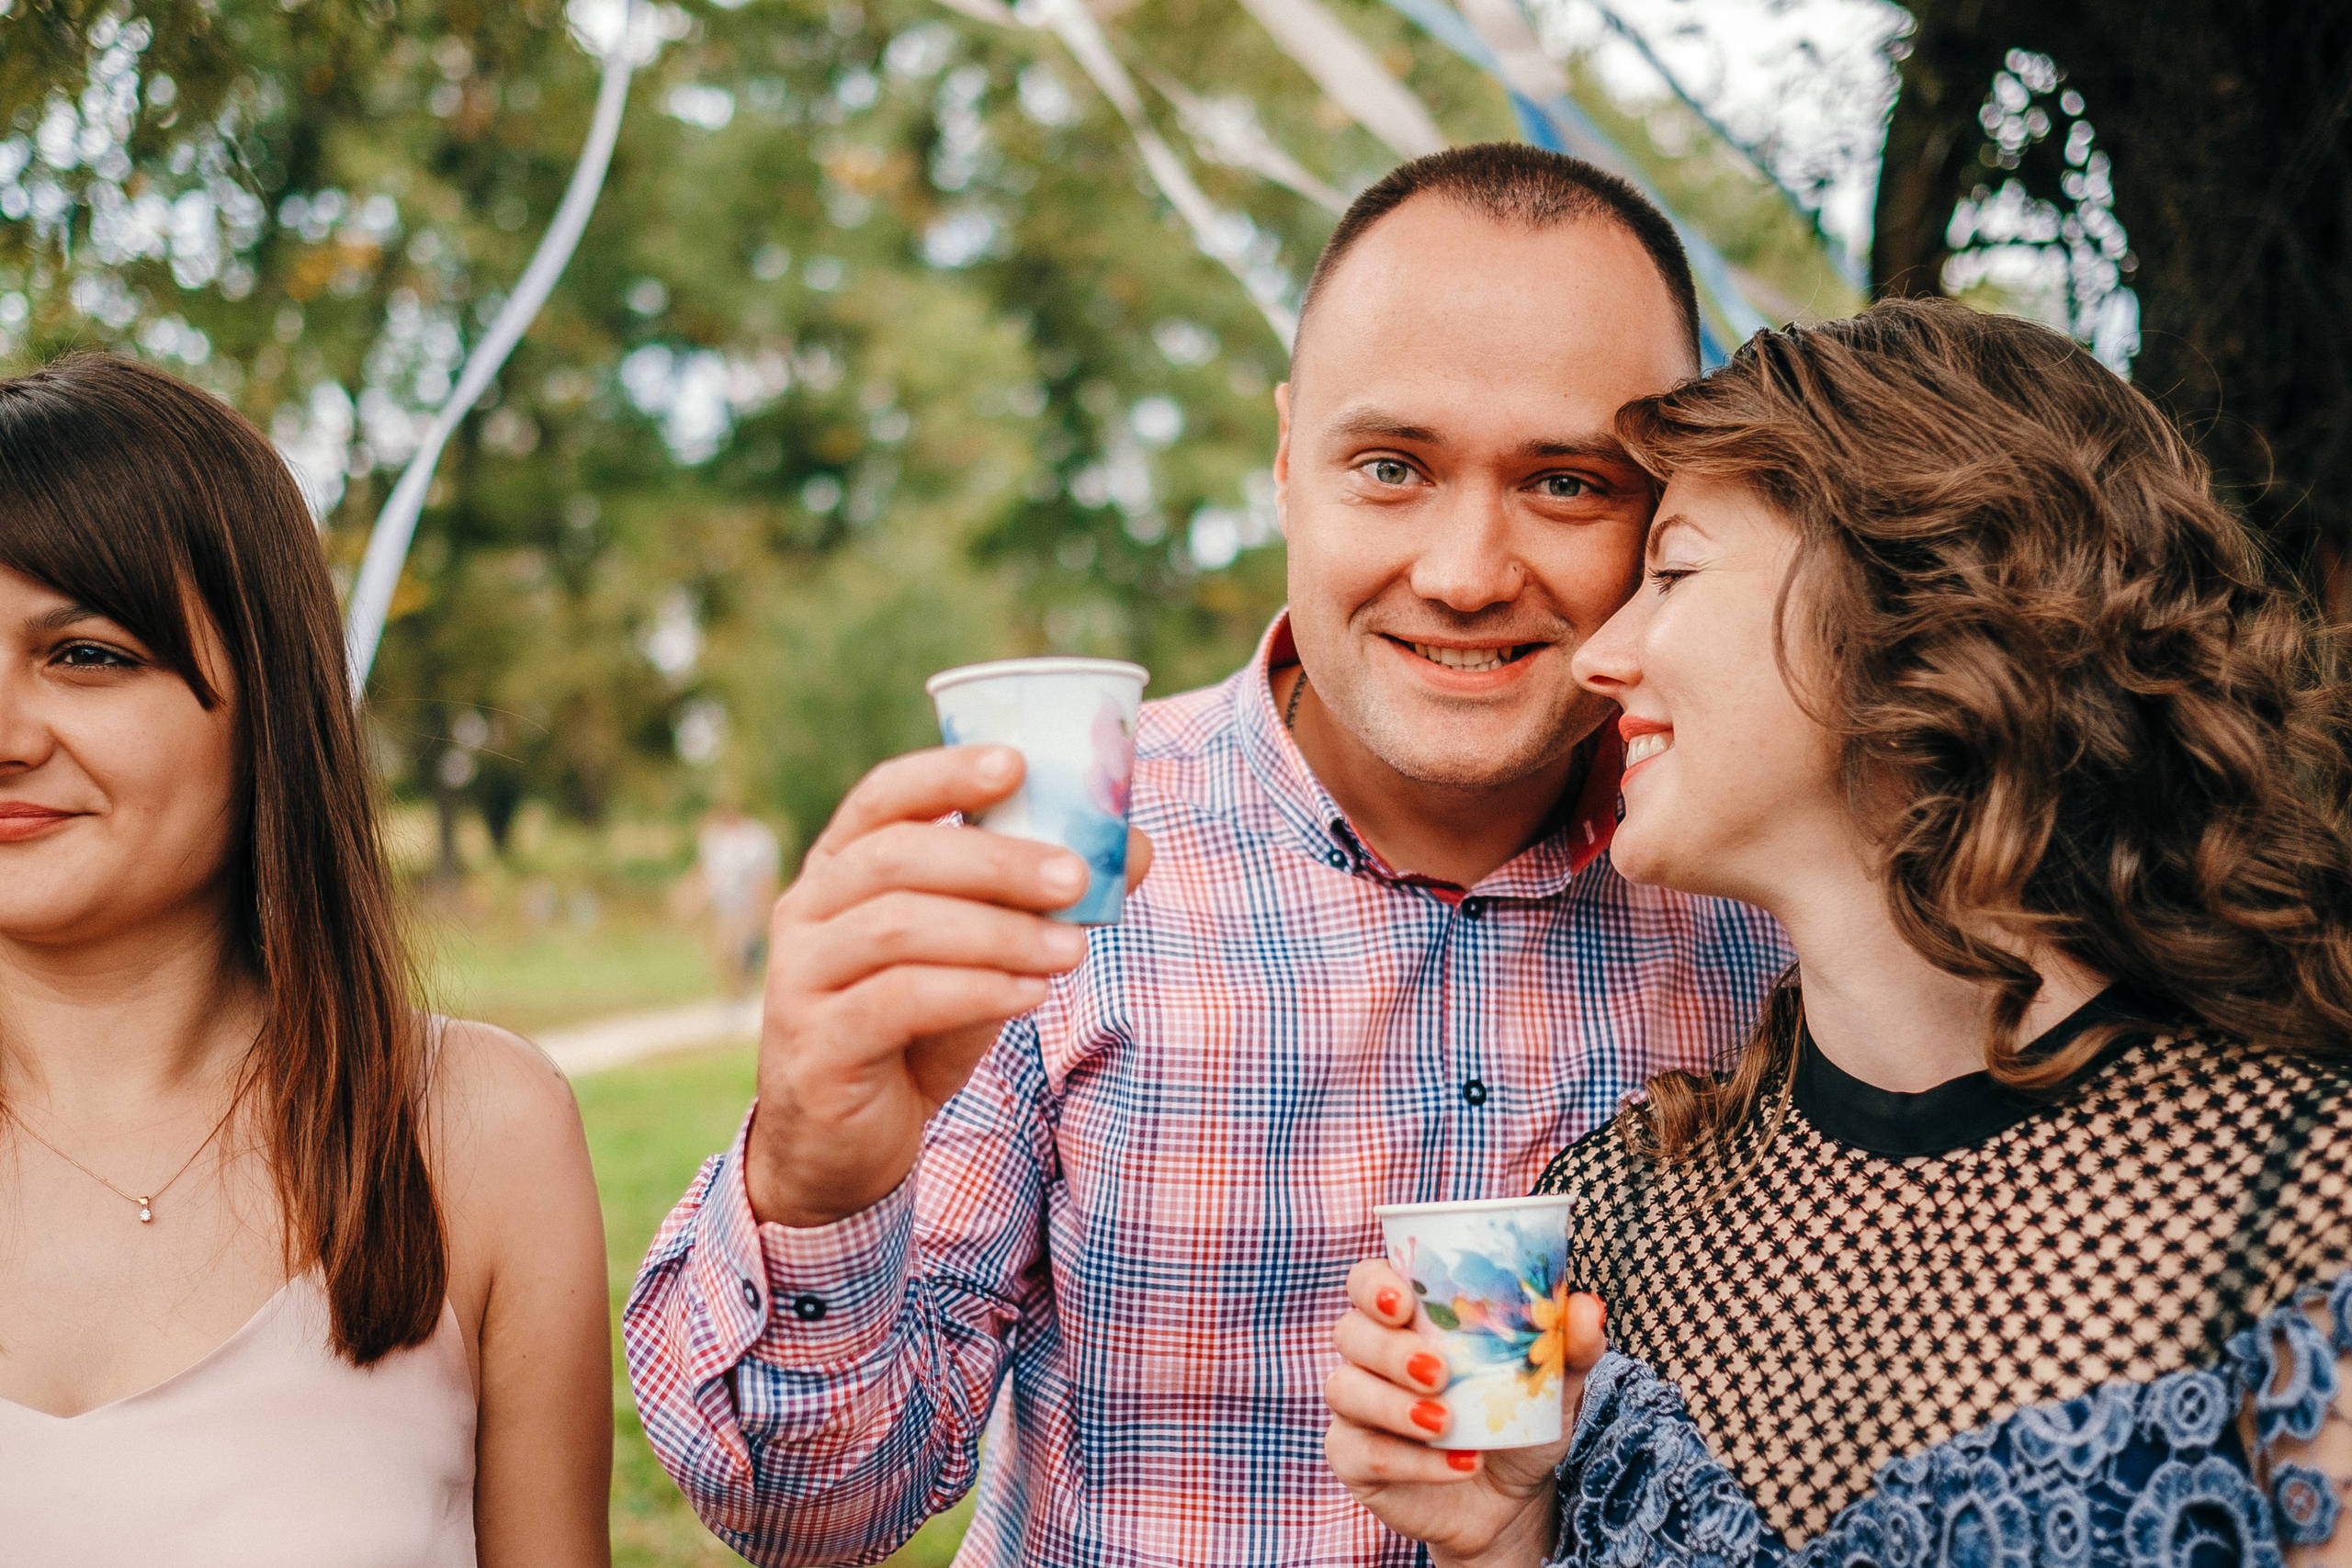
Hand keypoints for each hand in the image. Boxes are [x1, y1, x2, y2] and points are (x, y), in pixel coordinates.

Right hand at [744, 745, 1152, 1226]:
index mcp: (840, 870)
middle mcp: (808, 911)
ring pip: (899, 927)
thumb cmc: (914, 1031)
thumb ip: (1034, 906)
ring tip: (1072, 949)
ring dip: (999, 932)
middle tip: (1077, 877)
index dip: (946, 774)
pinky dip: (974, 991)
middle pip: (897, 857)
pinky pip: (896, 1001)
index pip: (883, 798)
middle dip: (996, 862)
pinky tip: (1029, 996)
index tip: (1017, 763)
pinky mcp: (816, 1045)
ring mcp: (800, 978)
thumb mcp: (979, 958)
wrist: (842, 1145)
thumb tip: (1135, 851)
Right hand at [1324, 1259, 1606, 1567]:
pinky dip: (1412, 1461)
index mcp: (1407, 1317)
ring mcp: (1356, 1408)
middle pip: (1350, 1331)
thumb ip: (1570, 1344)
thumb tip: (1589, 1306)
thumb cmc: (1516, 1419)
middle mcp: (1370, 1355)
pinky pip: (1363, 1453)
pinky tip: (1459, 1464)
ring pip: (1345, 1388)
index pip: (1367, 1282)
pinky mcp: (1354, 1459)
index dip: (1374, 1285)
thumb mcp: (1550, 1383)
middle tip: (1438, 1371)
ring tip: (1447, 1423)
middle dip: (1389, 1349)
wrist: (1509, 1498)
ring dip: (1394, 1405)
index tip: (1405, 1301)